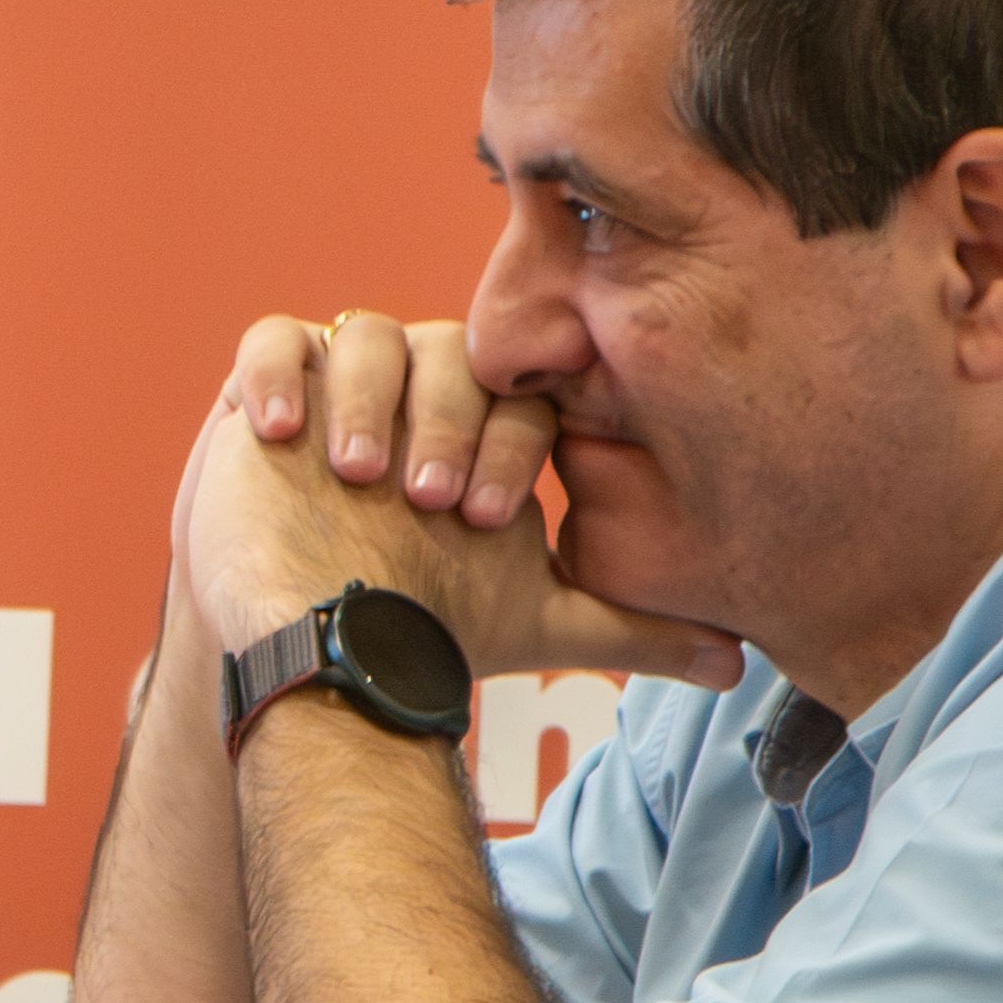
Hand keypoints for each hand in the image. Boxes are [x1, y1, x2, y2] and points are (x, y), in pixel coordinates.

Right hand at [179, 308, 739, 686]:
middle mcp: (418, 390)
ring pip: (366, 335)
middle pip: (445, 350)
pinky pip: (271, 341)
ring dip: (365, 401)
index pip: (515, 390)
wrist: (309, 642)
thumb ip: (632, 630)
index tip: (482, 519)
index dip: (504, 443)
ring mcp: (337, 383)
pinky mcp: (266, 385)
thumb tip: (736, 666)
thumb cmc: (420, 624)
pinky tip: (283, 436)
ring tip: (356, 474)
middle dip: (441, 423)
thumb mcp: (539, 622)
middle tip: (428, 500)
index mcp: (486, 423)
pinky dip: (278, 375)